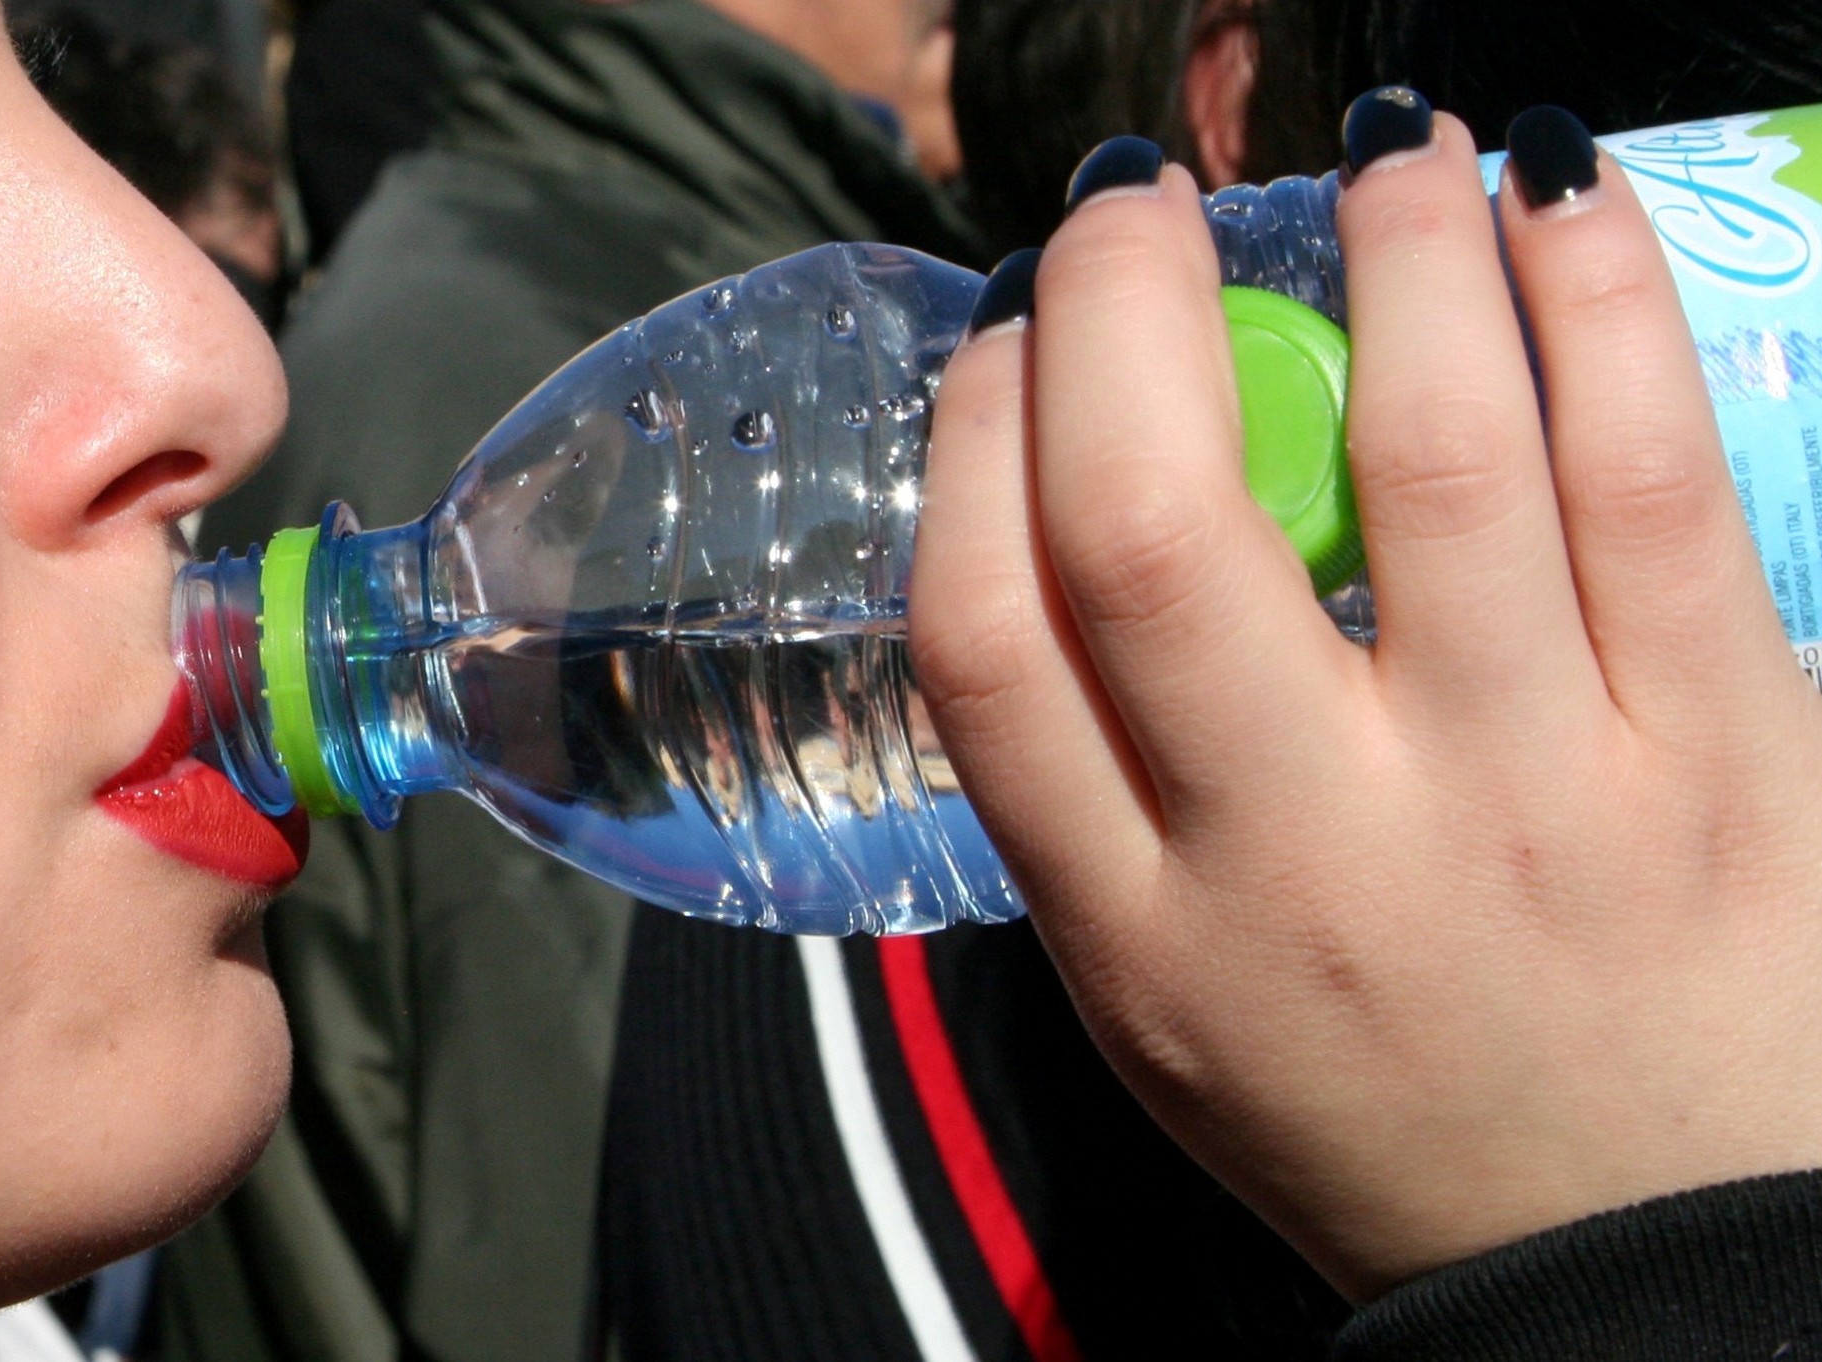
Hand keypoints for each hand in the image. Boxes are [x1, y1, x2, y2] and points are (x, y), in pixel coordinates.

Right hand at [911, 98, 1821, 1298]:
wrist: (1641, 1268)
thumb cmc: (1369, 1113)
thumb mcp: (1159, 1005)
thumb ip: (1096, 792)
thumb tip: (1062, 509)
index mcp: (1135, 931)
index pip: (990, 640)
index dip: (971, 442)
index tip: (1000, 339)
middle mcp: (1308, 861)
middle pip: (1154, 529)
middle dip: (1121, 310)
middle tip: (1130, 205)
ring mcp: (1526, 801)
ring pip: (1435, 461)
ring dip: (1392, 254)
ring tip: (1380, 158)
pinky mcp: (1724, 757)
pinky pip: (1654, 483)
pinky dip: (1595, 305)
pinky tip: (1550, 210)